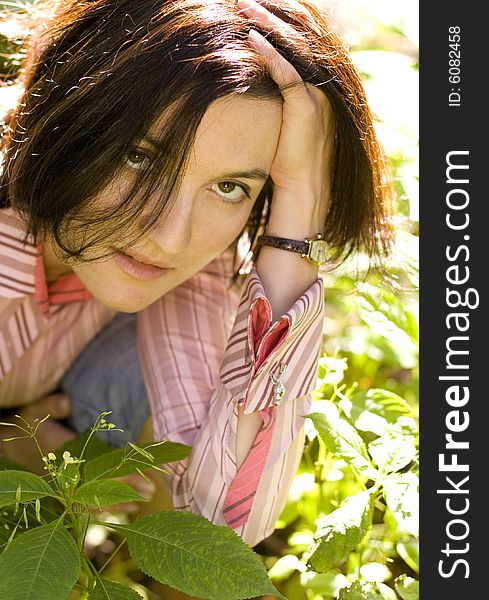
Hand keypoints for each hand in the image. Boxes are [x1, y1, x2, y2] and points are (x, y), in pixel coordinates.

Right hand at [0, 394, 155, 511]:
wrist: (12, 448)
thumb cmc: (31, 424)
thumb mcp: (36, 410)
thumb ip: (52, 406)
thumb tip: (67, 402)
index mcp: (63, 454)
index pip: (96, 466)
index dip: (120, 472)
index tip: (142, 475)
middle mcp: (66, 474)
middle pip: (100, 484)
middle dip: (126, 487)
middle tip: (152, 490)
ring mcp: (68, 485)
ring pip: (97, 497)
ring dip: (122, 499)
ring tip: (147, 498)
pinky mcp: (70, 490)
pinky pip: (91, 503)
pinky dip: (111, 506)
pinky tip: (132, 508)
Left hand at [238, 0, 334, 237]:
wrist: (303, 187)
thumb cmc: (288, 157)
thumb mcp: (285, 118)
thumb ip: (278, 92)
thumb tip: (253, 75)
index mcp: (320, 81)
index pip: (302, 38)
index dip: (280, 19)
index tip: (253, 7)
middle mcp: (323, 82)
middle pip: (299, 35)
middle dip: (273, 13)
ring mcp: (317, 93)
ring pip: (293, 48)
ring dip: (268, 24)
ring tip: (244, 7)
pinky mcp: (306, 106)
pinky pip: (286, 73)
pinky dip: (269, 54)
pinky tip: (251, 38)